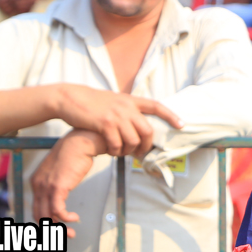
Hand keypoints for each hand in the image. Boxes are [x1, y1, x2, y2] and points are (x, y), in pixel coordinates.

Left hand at [30, 129, 102, 235]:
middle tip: (67, 236)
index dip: (46, 222)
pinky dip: (66, 218)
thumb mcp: (61, 172)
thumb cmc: (75, 155)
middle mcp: (37, 185)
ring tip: (72, 233)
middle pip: (39, 215)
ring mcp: (46, 186)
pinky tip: (75, 218)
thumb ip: (58, 184)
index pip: (36, 208)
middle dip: (52, 229)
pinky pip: (58, 210)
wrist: (80, 142)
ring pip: (48, 216)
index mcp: (36, 182)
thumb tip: (61, 196)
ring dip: (61, 228)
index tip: (59, 229)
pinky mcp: (57, 187)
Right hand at [52, 84, 183, 156]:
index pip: (156, 106)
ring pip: (133, 140)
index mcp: (130, 100)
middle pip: (147, 131)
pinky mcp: (105, 124)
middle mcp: (126, 106)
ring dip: (129, 151)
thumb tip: (136, 122)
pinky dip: (115, 151)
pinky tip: (110, 151)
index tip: (182, 125)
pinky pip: (117, 144)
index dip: (171, 116)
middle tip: (140, 154)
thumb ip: (125, 109)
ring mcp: (116, 115)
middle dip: (146, 146)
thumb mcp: (112, 100)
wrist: (69, 98)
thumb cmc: (90, 102)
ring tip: (120, 152)